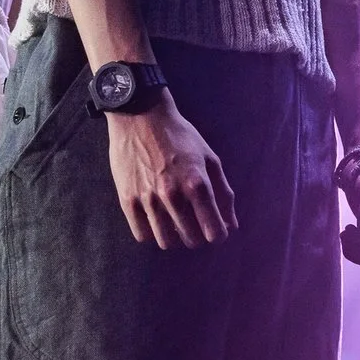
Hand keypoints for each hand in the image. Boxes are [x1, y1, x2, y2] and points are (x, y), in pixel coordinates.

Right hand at [107, 94, 235, 248]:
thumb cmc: (180, 137)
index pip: (215, 232)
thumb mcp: (210, 159)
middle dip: (198, 236)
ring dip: (175, 236)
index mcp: (198, 184)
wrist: (141, 116)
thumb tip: (231, 225)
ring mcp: (148, 199)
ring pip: (166, 242)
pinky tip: (155, 218)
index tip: (216, 229)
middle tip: (195, 222)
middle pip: (192, 240)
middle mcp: (173, 195)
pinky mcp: (127, 200)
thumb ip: (223, 193)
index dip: (219, 234)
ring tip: (174, 220)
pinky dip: (152, 232)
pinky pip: (142, 235)